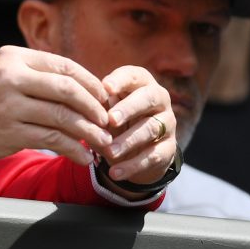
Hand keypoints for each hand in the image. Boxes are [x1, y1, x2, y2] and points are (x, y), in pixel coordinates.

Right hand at [0, 46, 114, 170]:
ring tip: (102, 143)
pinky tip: (80, 157)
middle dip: (95, 107)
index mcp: (11, 58)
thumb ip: (32, 77)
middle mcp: (10, 76)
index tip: (104, 99)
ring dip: (89, 132)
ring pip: (64, 116)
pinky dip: (72, 150)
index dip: (91, 83)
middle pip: (69, 88)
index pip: (64, 65)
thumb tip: (79, 89)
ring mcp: (8, 105)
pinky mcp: (6, 132)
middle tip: (109, 122)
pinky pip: (51, 140)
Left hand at [96, 65, 176, 188]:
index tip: (105, 87)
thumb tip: (80, 107)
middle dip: (129, 108)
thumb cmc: (114, 117)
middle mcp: (159, 99)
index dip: (120, 80)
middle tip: (110, 119)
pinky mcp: (169, 148)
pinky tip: (115, 172)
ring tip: (109, 151)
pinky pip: (153, 156)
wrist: (134, 147)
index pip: (133, 75)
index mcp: (141, 82)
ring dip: (128, 141)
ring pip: (151, 129)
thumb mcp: (105, 108)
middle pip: (149, 98)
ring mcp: (167, 123)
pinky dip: (132, 165)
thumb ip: (97, 105)